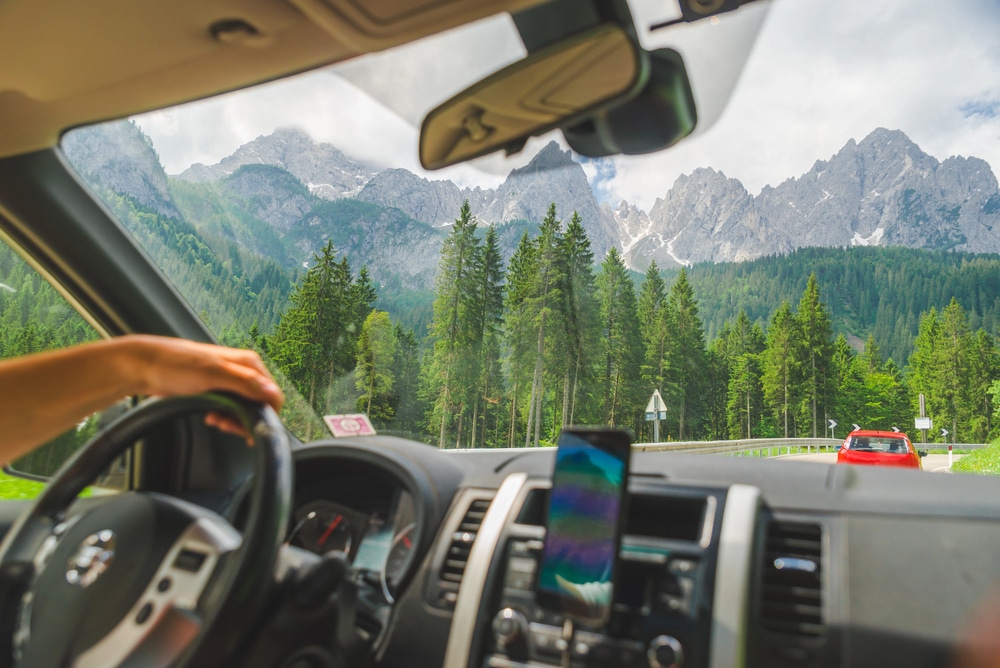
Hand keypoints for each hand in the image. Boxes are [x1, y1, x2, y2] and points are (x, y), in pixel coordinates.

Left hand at [125, 336, 284, 439]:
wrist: (145, 366)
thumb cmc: (174, 365)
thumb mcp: (212, 374)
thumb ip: (244, 384)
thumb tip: (271, 394)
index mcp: (249, 364)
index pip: (273, 395)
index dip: (264, 415)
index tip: (248, 429)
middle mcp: (243, 371)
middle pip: (260, 404)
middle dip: (246, 420)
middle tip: (226, 426)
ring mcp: (230, 381)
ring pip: (246, 409)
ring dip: (234, 420)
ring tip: (215, 421)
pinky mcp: (218, 389)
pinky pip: (231, 409)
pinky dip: (224, 417)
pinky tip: (211, 417)